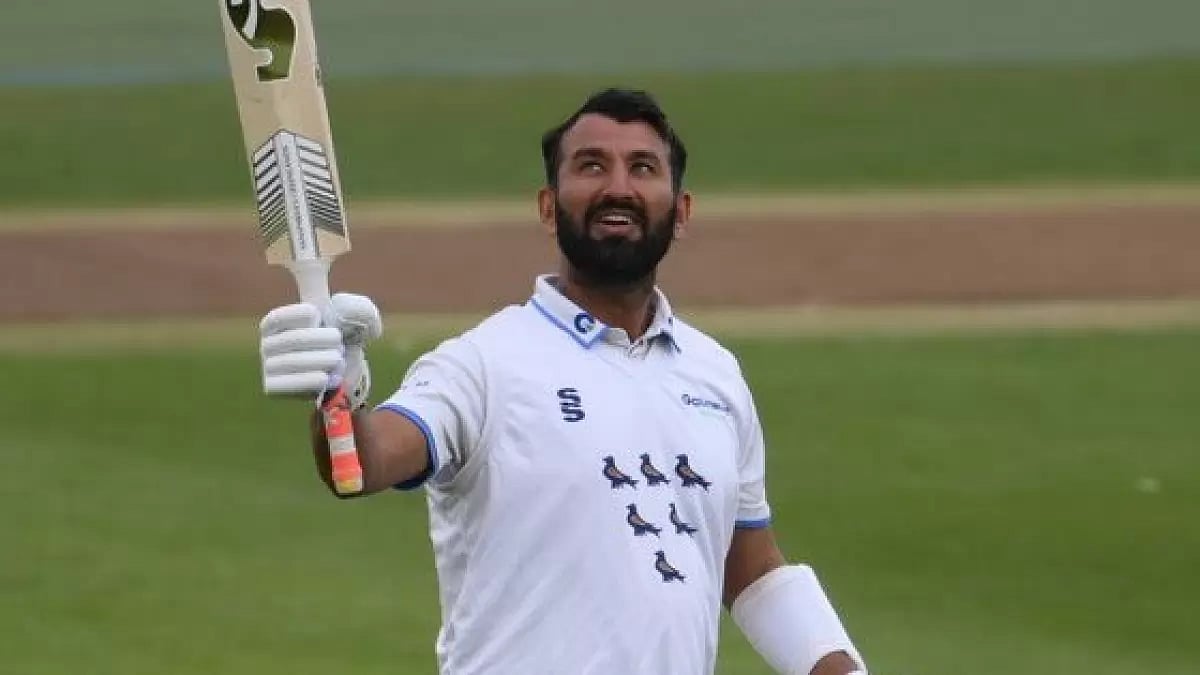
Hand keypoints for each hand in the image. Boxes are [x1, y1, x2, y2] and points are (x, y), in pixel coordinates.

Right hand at [259, 293, 382, 409]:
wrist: (336, 374)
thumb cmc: (332, 340)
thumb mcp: (330, 315)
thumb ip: (320, 293)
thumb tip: (307, 270)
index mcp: (273, 324)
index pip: (280, 317)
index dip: (300, 314)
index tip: (317, 315)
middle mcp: (267, 344)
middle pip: (293, 340)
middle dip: (320, 339)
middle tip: (339, 341)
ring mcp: (267, 367)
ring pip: (294, 362)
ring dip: (322, 360)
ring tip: (338, 359)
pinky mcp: (273, 387)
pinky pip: (289, 384)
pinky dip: (310, 380)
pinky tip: (326, 379)